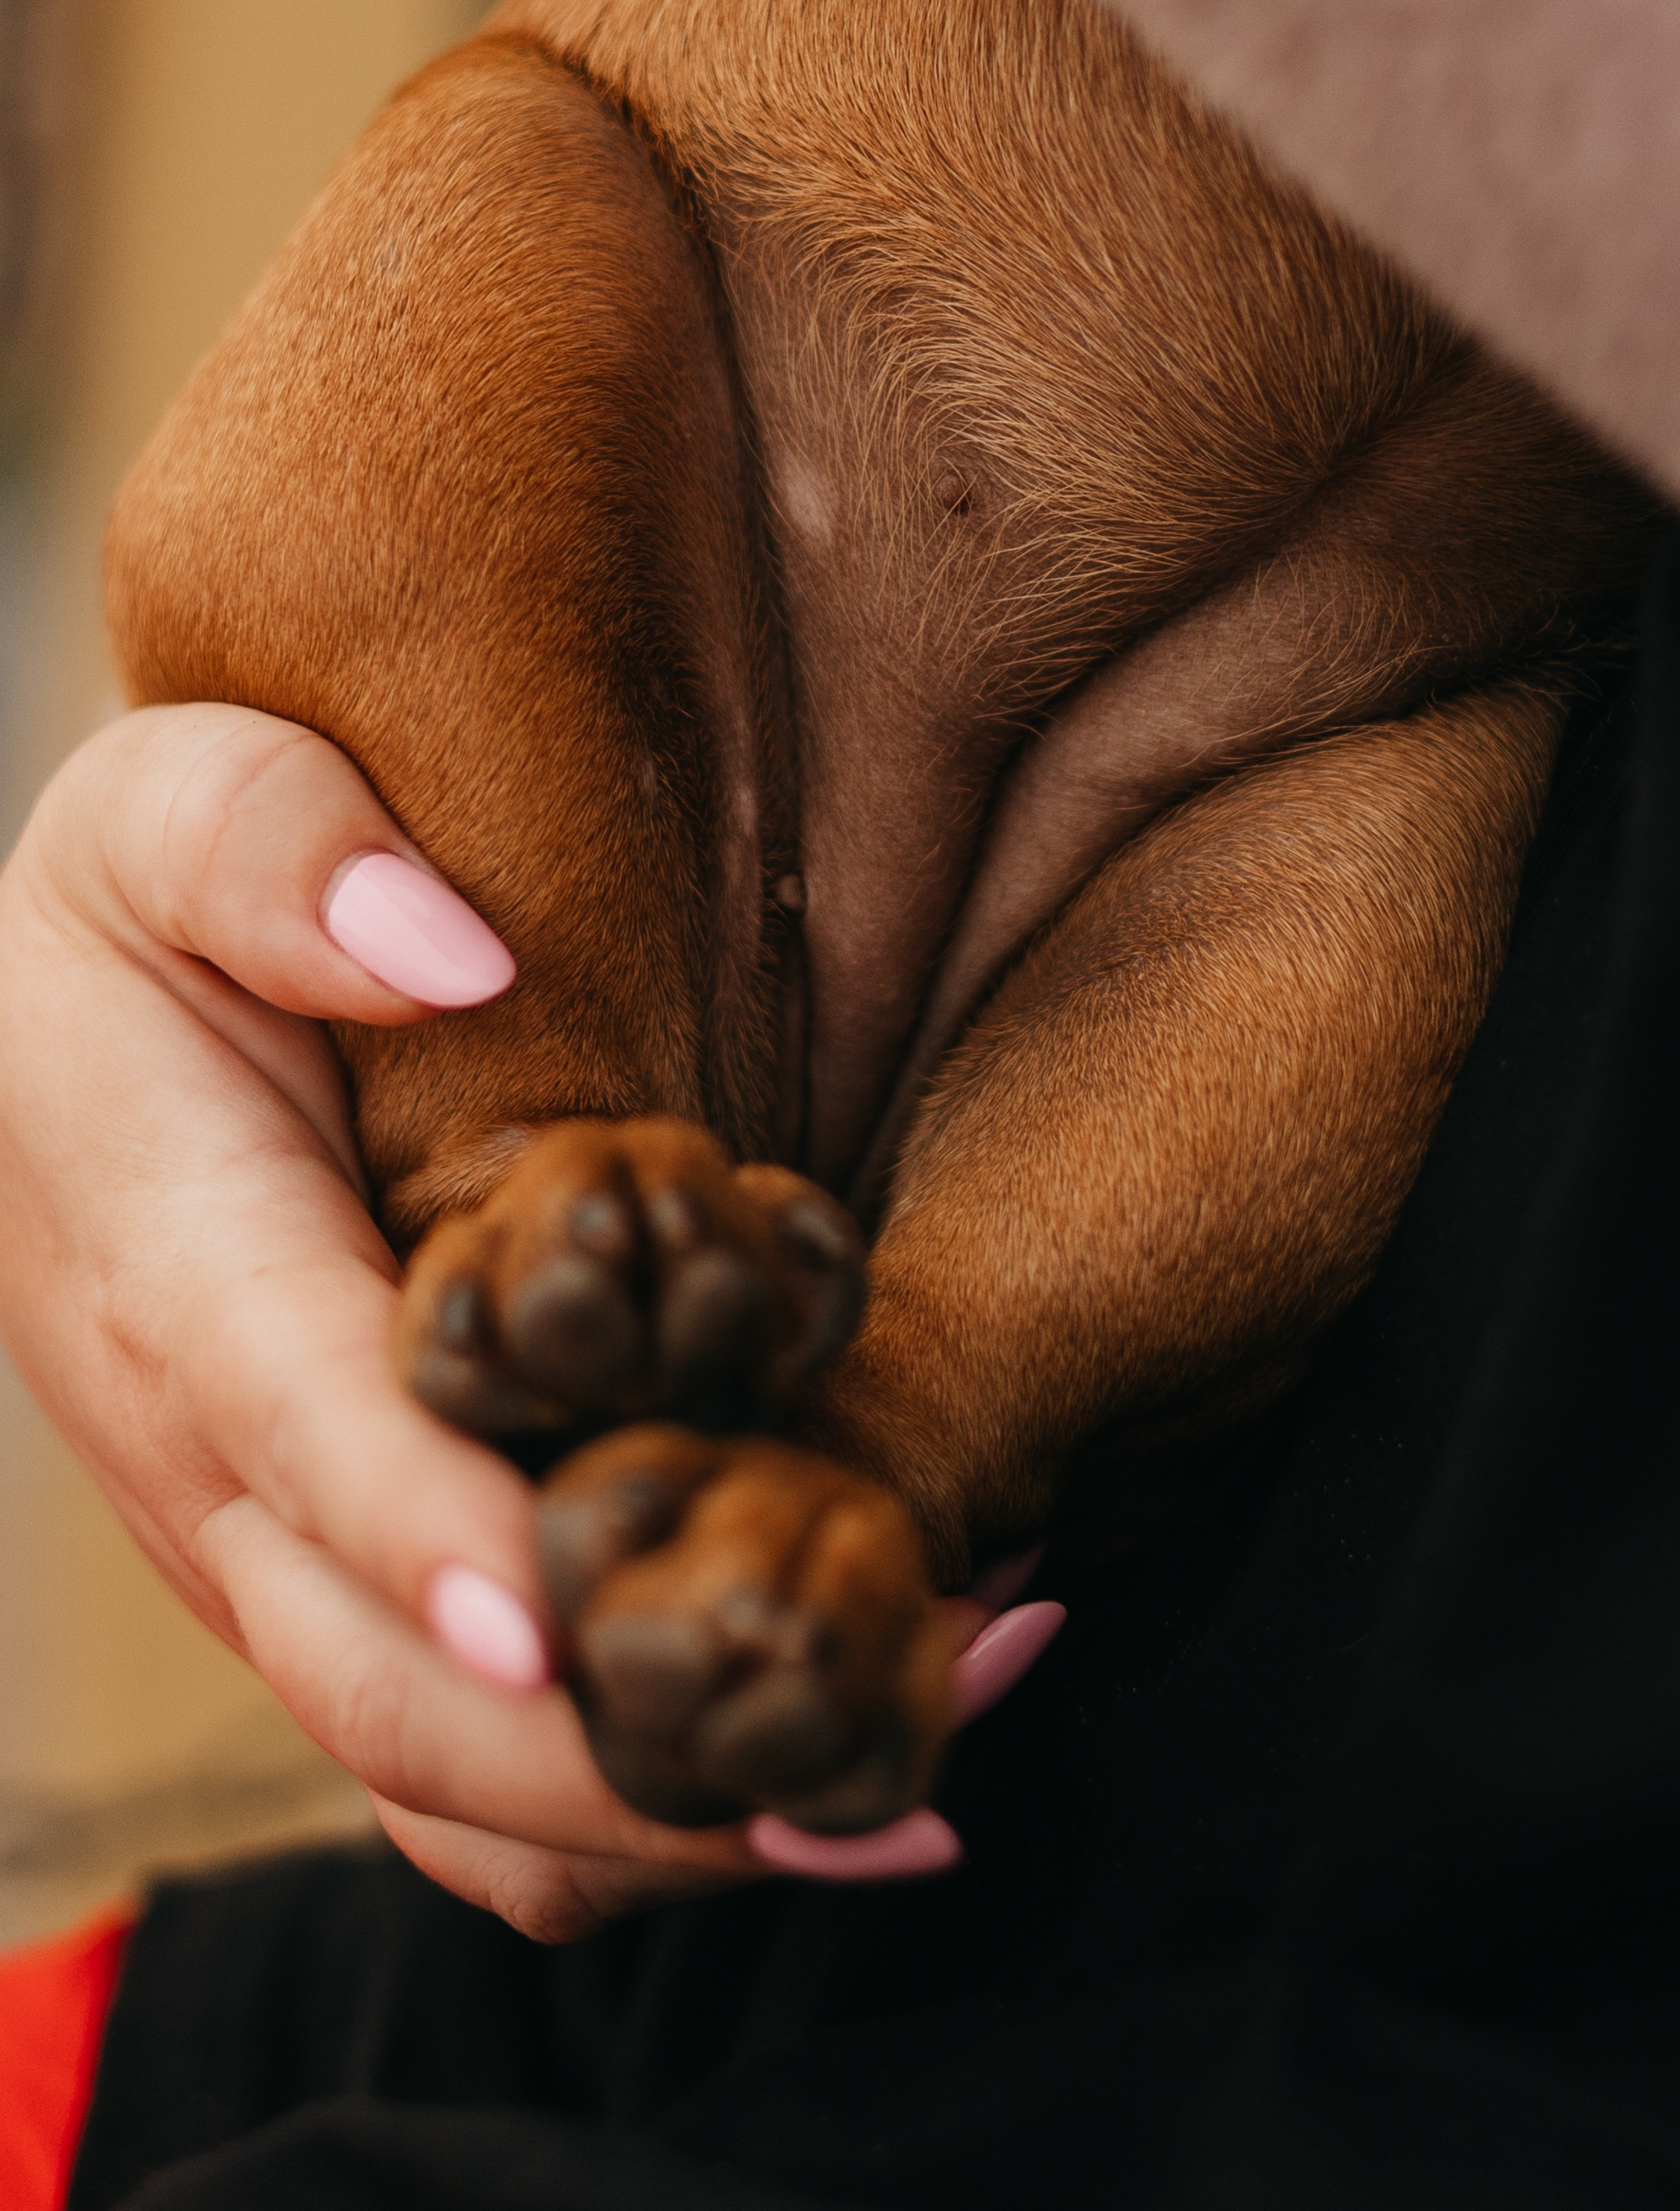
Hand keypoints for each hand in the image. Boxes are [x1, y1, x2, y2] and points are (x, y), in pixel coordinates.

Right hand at [0, 703, 763, 1936]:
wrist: (75, 1047)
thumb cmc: (155, 922)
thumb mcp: (170, 813)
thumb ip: (271, 855)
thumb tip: (445, 947)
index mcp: (174, 1273)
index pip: (297, 1433)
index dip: (420, 1541)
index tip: (553, 1624)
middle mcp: (218, 1467)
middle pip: (382, 1682)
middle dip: (609, 1757)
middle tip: (884, 1759)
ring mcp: (285, 1559)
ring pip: (433, 1783)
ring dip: (657, 1824)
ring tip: (906, 1791)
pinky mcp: (354, 1590)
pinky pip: (466, 1775)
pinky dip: (629, 1814)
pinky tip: (820, 1768)